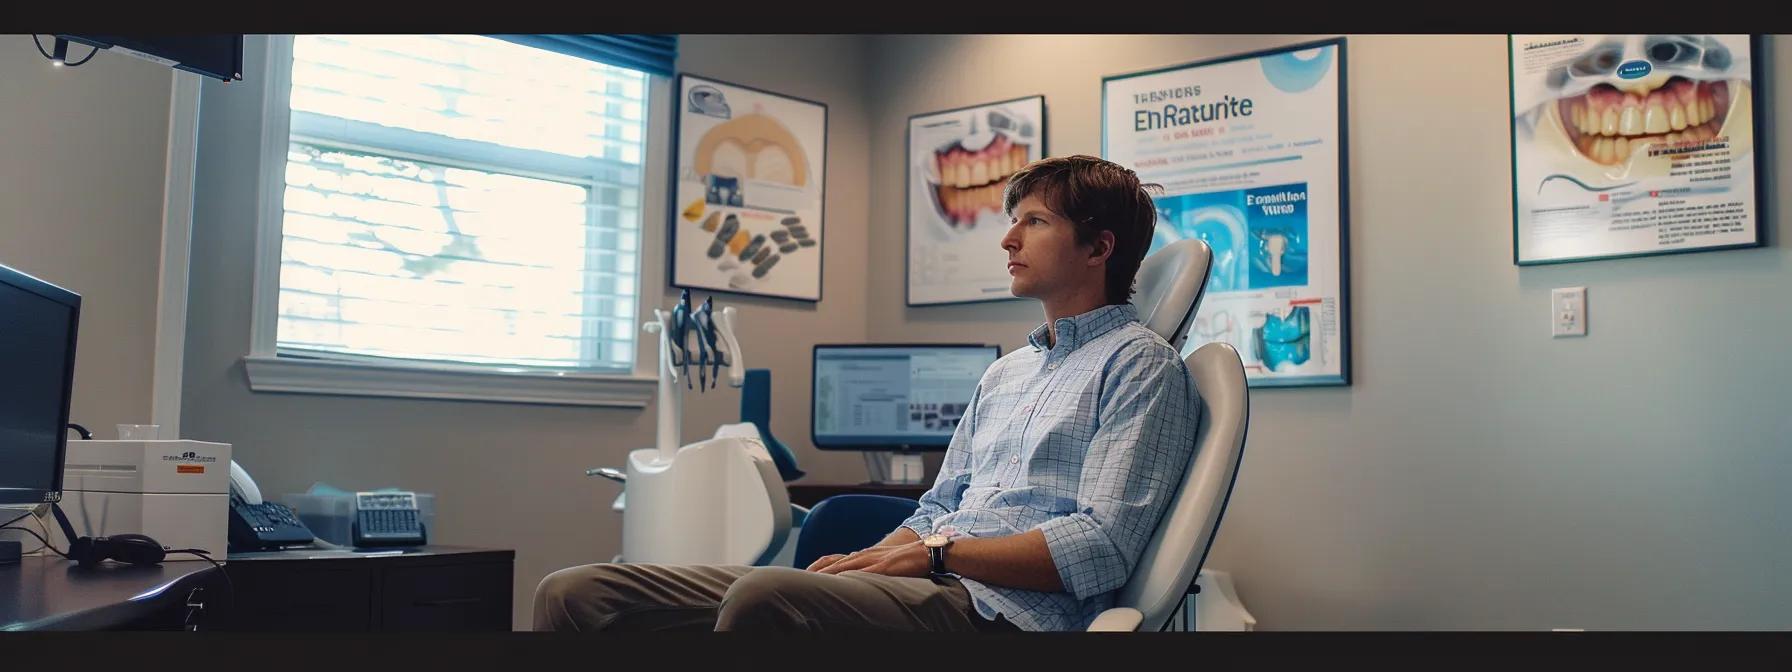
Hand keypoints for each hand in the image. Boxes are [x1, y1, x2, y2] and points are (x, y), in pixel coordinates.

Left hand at [814, 542, 930, 577]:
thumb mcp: (884, 565)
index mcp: (863, 556)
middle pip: (834, 563)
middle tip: (799, 579)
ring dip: (828, 574)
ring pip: (845, 567)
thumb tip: (858, 583)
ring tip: (811, 582)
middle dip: (816, 571)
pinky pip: (864, 573)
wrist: (926, 551)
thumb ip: (870, 572)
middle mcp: (864, 556)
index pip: (835, 560)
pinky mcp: (884, 567)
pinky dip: (850, 577)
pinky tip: (840, 582)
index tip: (803, 575)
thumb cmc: (907, 560)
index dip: (818, 567)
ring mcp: (873, 560)